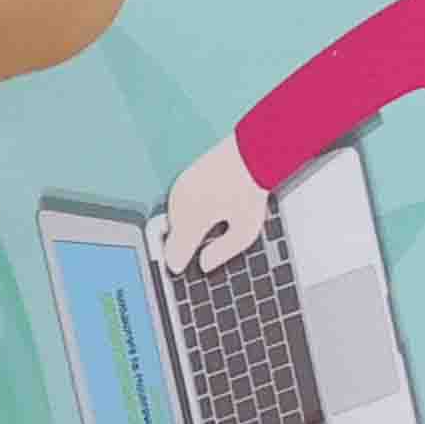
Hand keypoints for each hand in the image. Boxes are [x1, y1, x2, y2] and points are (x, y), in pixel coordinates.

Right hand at [151, 135, 272, 278]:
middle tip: (211, 245)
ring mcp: (177, 191)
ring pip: (175, 223)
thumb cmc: (250, 188)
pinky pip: (178, 207)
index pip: (173, 255)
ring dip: (190, 228)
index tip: (185, 270)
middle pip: (173, 239)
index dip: (180, 266)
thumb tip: (204, 265)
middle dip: (189, 245)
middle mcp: (178, 205)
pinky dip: (190, 213)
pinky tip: (211, 208)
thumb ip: (222, 252)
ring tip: (217, 222)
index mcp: (192, 219)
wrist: (251, 152)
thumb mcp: (245, 231)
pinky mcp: (181, 181)